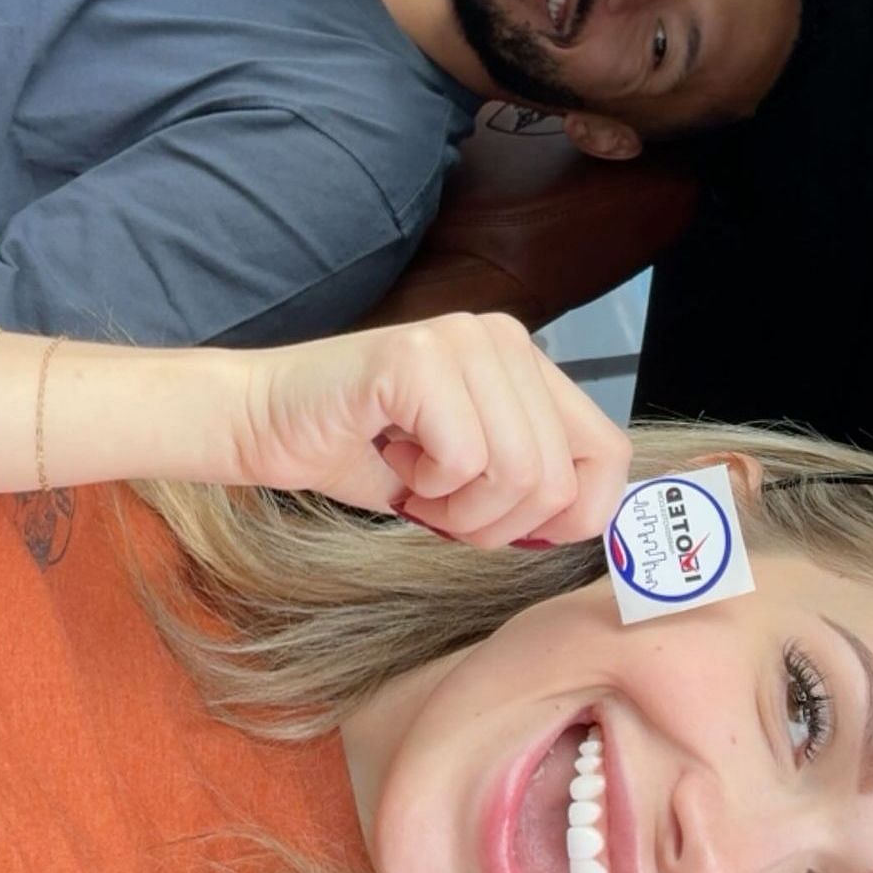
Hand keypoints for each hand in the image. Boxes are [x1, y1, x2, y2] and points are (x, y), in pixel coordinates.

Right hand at [236, 313, 631, 547]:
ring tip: (415, 486)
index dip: (576, 516)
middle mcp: (505, 338)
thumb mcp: (468, 477)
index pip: (609, 452)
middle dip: (498, 525)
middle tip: (438, 511)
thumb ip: (528, 484)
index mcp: (526, 362)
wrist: (263, 423)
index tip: (516, 534)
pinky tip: (392, 461)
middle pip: (559, 478)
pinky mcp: (420, 356)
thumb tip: (586, 524)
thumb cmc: (361, 452)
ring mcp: (464, 340)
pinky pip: (465, 459)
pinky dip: (427, 489)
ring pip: (519, 473)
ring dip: (460, 511)